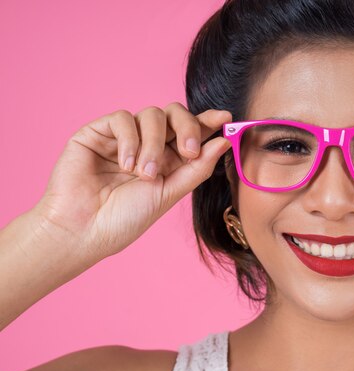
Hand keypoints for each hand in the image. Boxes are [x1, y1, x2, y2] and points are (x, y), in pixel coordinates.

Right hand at [33, 103, 231, 262]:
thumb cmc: (125, 218)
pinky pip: (123, 118)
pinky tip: (125, 165)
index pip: (191, 132)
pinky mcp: (98, 132)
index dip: (208, 122)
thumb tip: (224, 142)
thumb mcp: (169, 193)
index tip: (226, 117)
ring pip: (151, 115)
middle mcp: (148, 145)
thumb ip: (197, 168)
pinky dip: (130, 140)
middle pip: (174, 114)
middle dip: (187, 127)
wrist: (84, 230)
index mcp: (169, 160)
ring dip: (154, 145)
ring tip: (144, 174)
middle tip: (189, 150)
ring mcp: (123, 138)